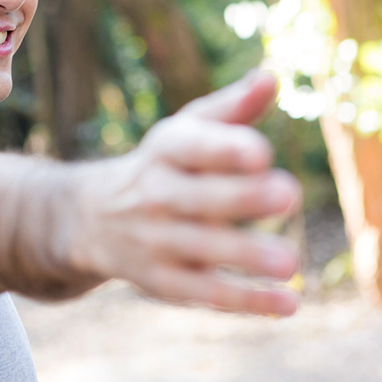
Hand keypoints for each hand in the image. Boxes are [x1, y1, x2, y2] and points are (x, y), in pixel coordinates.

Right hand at [70, 71, 302, 315]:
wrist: (91, 217)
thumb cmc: (163, 165)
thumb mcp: (186, 130)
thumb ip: (231, 108)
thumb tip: (270, 76)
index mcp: (166, 150)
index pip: (191, 146)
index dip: (223, 149)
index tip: (260, 151)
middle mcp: (156, 193)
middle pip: (198, 198)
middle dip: (240, 197)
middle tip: (288, 195)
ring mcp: (157, 240)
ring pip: (201, 249)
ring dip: (244, 255)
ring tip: (290, 262)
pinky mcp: (163, 281)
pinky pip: (205, 292)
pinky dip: (246, 301)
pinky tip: (288, 305)